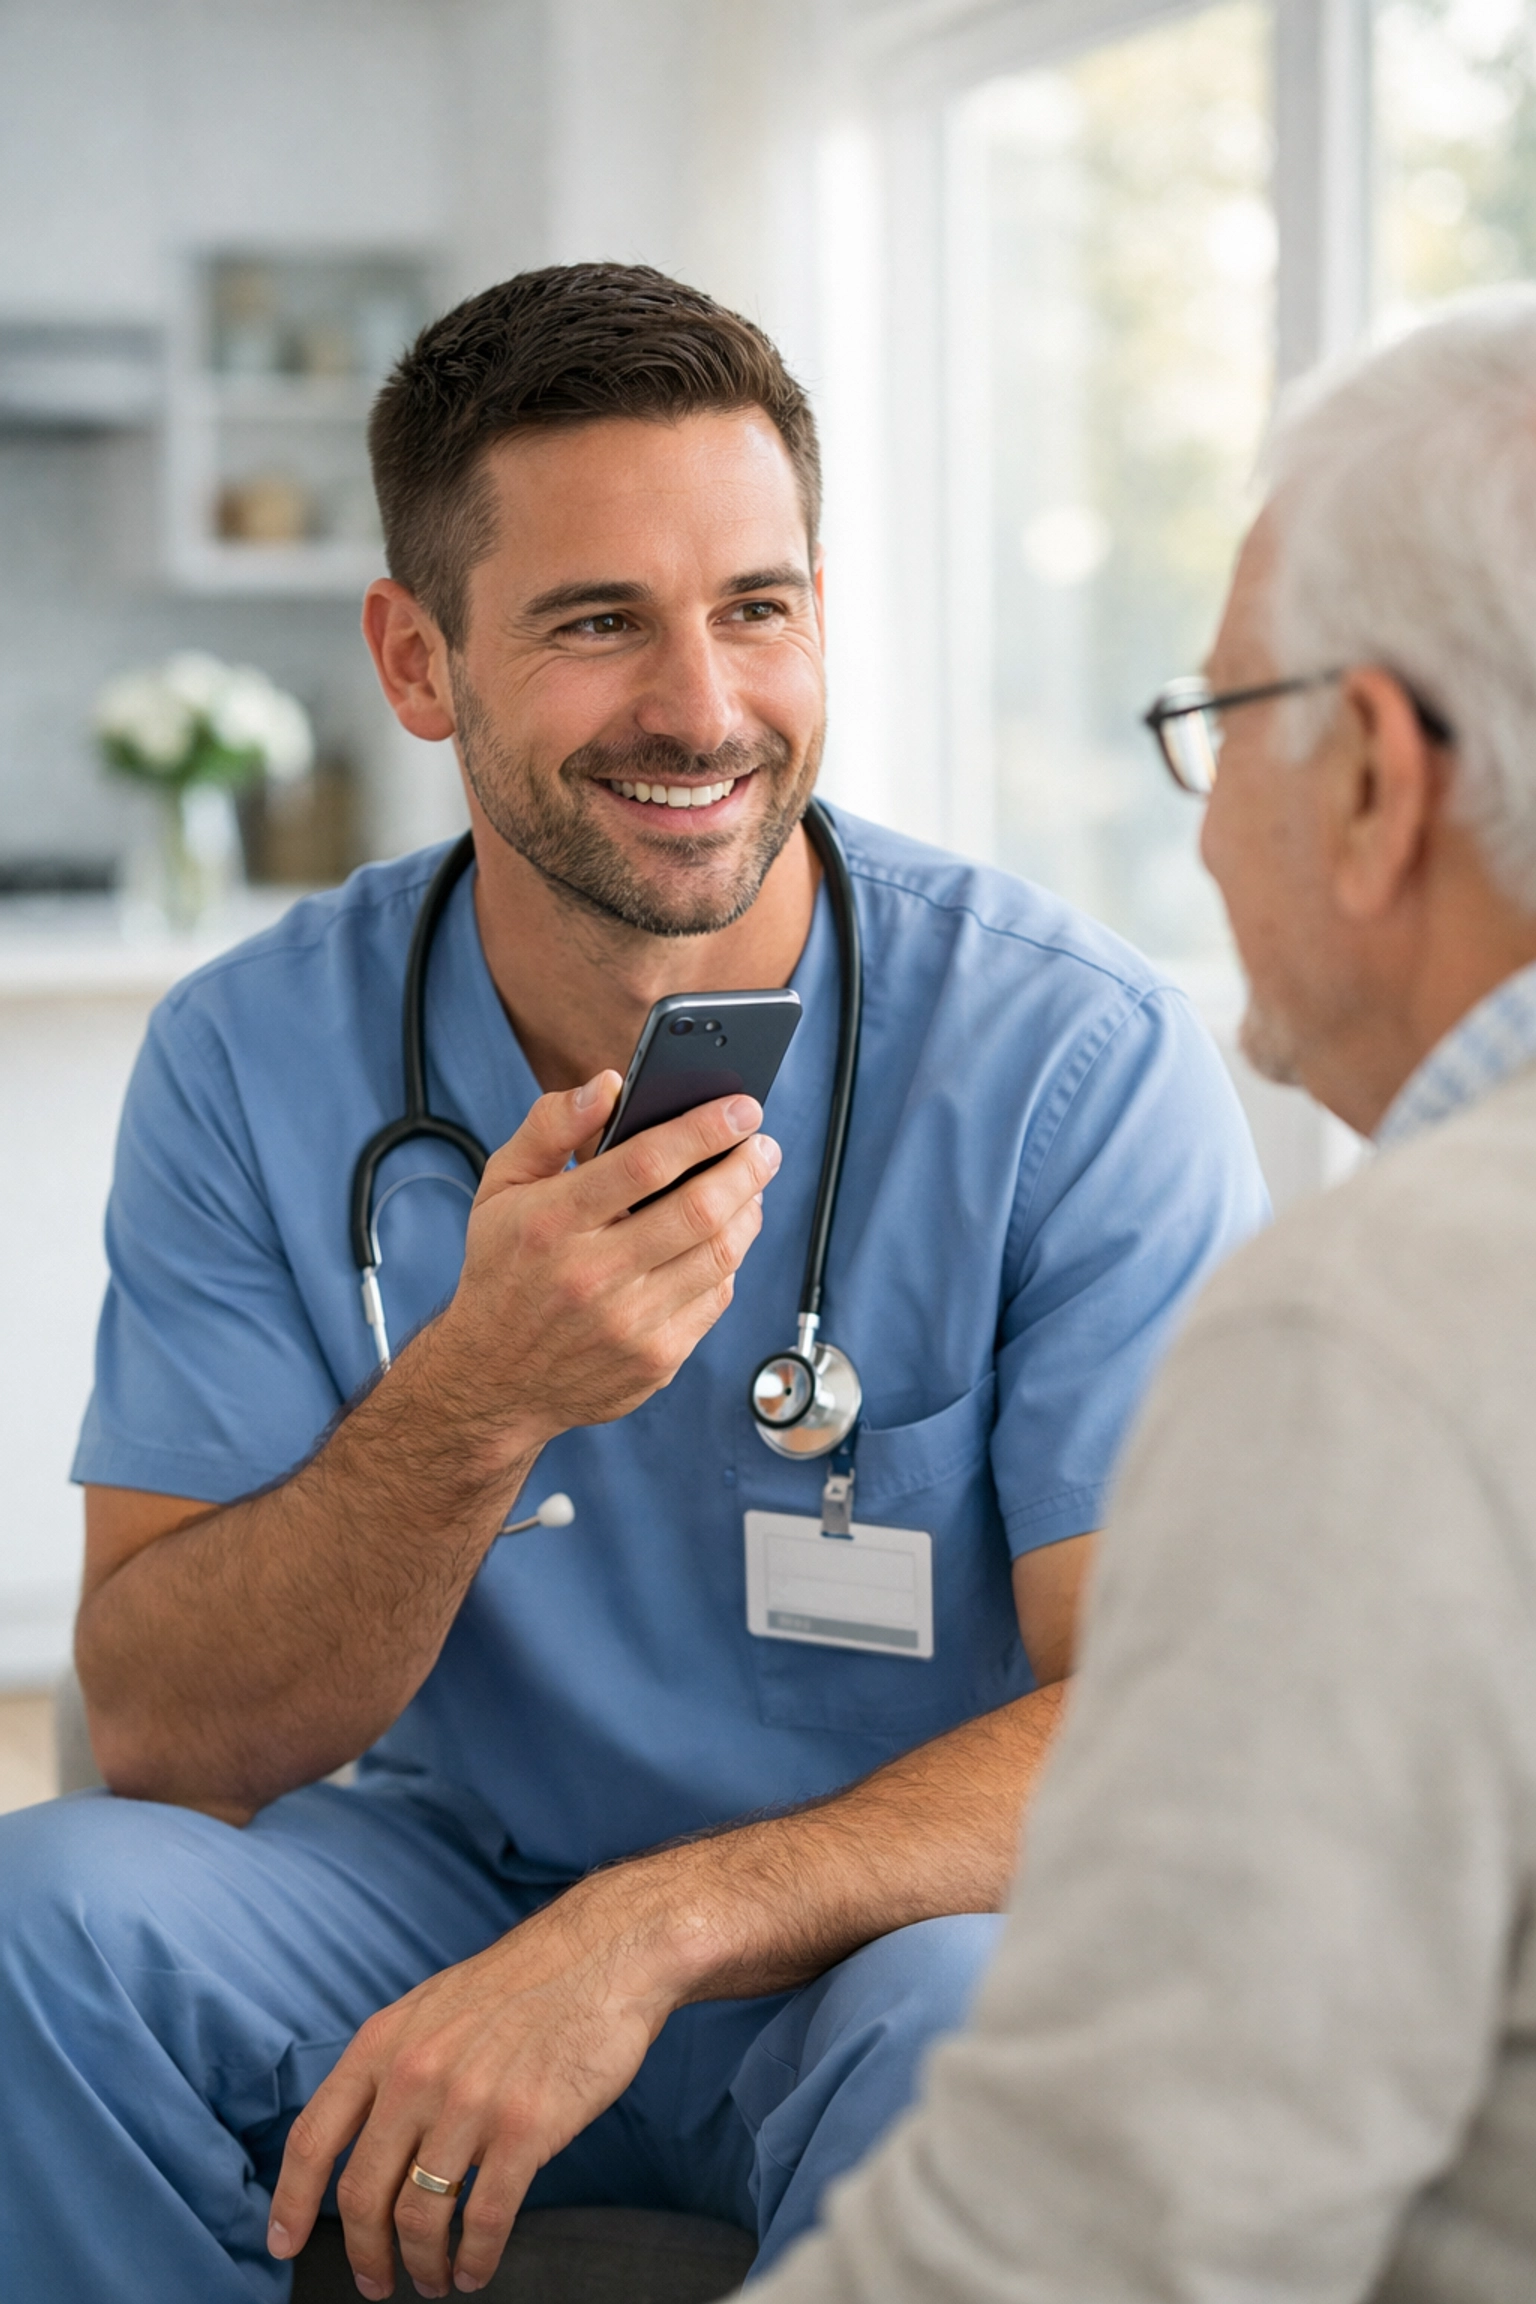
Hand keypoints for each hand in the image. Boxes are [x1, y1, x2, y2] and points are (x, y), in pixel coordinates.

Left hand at [266, 1879, 677, 2297]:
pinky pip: (485, 2219)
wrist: (601, 1955)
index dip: (291, 2202)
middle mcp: (416, 2074)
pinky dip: (475, 2259)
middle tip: (377, 2283)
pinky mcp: (525, 2128)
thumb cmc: (520, 1985)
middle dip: (364, 2254)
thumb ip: (392, 2066)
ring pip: (420, 2217)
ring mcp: (470, 2102)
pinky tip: (476, 2267)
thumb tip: (361, 2140)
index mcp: (384, 2043)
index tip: (284, 2244)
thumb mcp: (431, 2007)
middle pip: (362, 2195)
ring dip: (422, 2264)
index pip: (315, 2138)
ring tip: (434, 2278)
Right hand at [434, 1073, 779, 1465]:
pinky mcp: (656, 1360)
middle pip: (697, 1210)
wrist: (492, 1380)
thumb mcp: (501, 1188)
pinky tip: (725, 1236)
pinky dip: (729, 1259)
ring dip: (748, 1211)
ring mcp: (628, 1324)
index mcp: (551, 1223)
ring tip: (751, 1185)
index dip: (704, 1129)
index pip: (645, 1163)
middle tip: (764, 1145)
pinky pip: (715, 1298)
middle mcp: (591, 1276)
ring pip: (719, 1255)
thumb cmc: (503, 1270)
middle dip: (745, 1168)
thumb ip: (550, 1126)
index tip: (741, 1107)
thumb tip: (608, 1084)